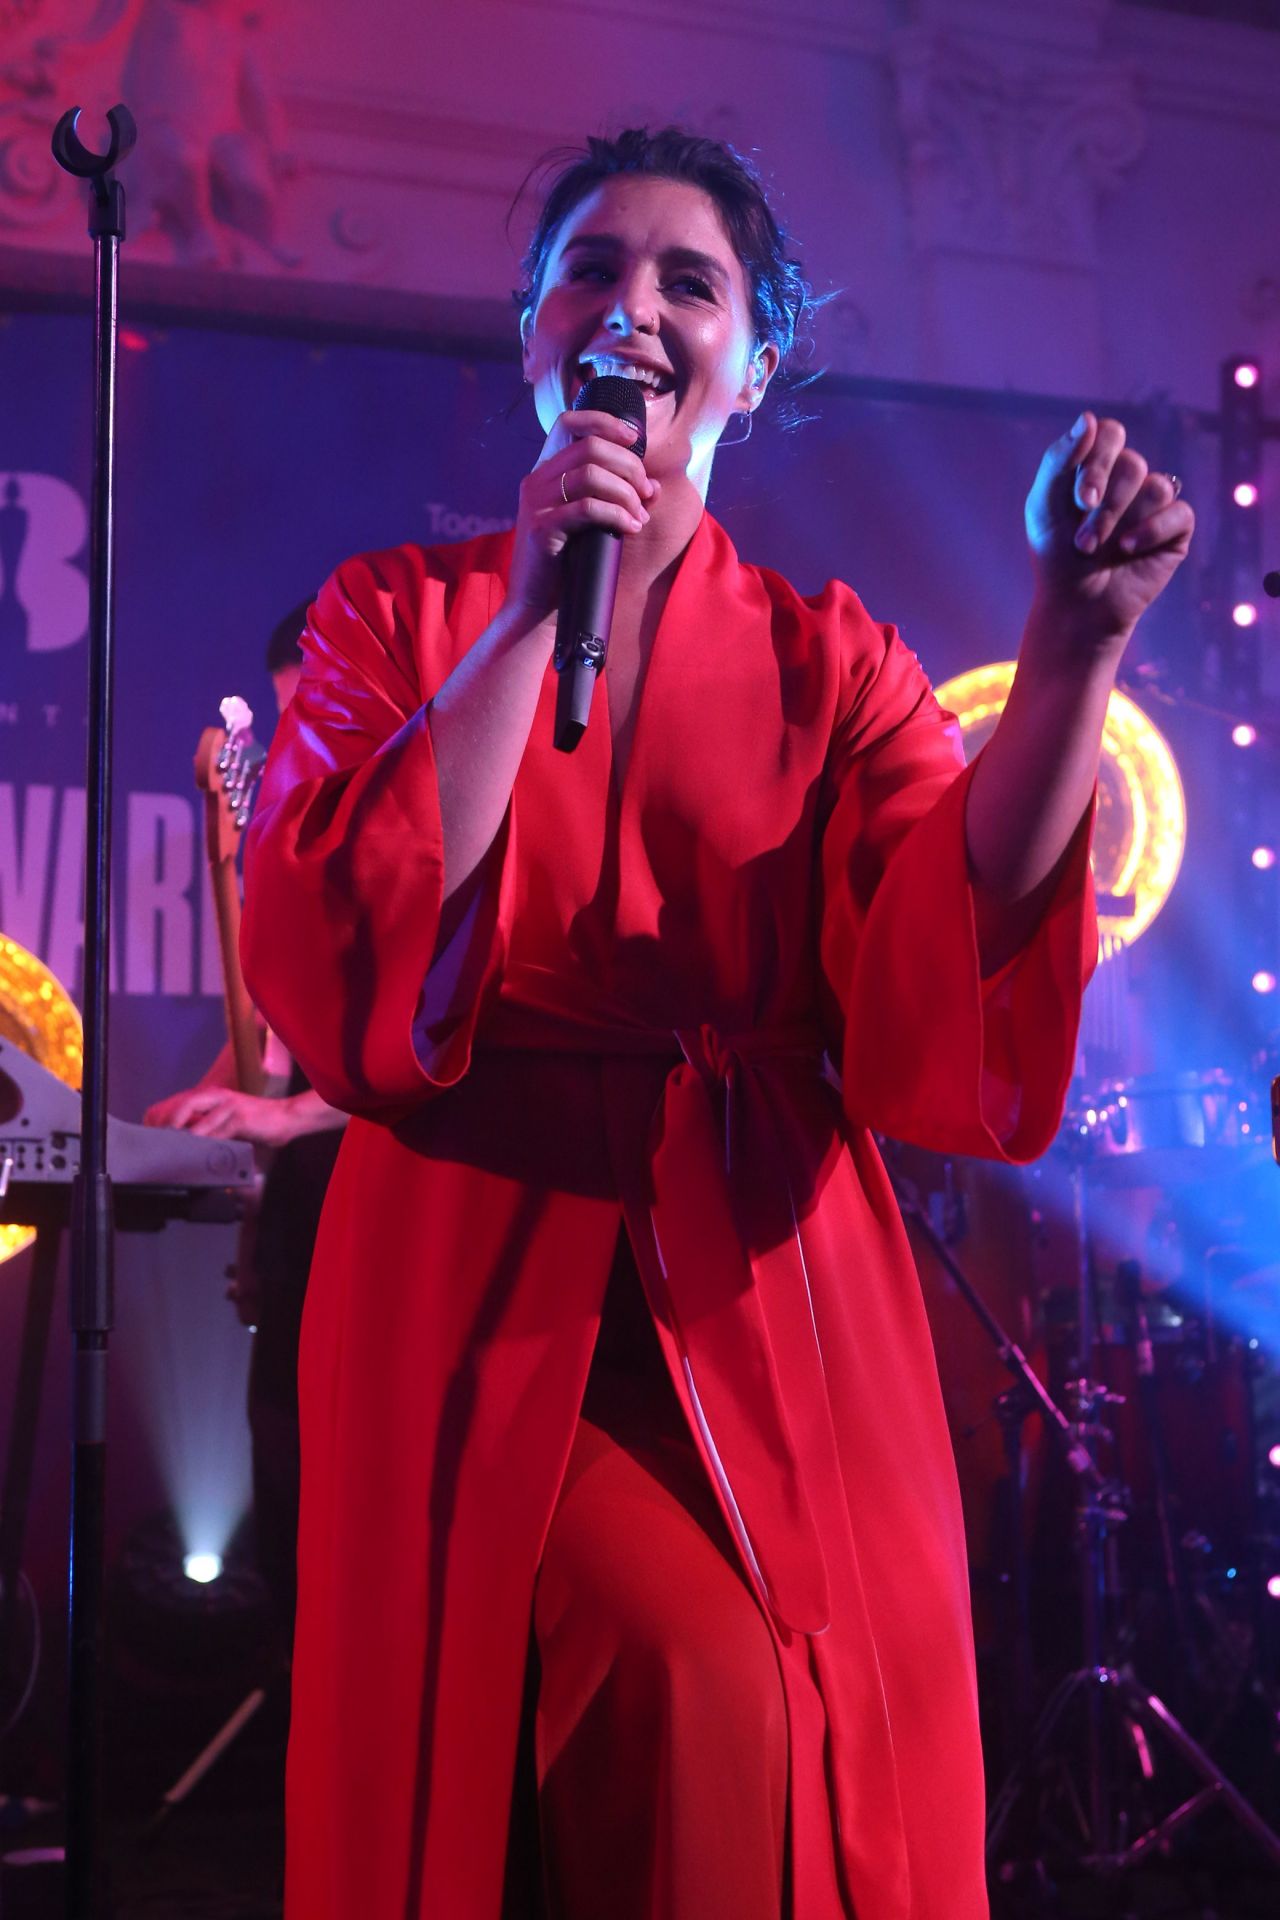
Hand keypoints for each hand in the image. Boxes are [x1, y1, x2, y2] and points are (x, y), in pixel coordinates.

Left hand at [144, 1085, 294, 1147]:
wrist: (287, 1117)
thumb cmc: (255, 1123)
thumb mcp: (226, 1123)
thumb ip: (207, 1128)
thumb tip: (183, 1145)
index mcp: (211, 1096)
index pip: (177, 1102)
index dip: (161, 1117)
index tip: (150, 1136)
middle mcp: (216, 1096)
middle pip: (182, 1103)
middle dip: (166, 1123)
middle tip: (157, 1144)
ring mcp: (228, 1105)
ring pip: (194, 1111)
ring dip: (179, 1129)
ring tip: (170, 1145)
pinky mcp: (240, 1118)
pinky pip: (216, 1129)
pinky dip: (204, 1139)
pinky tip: (196, 1150)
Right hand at [504, 408, 658, 624]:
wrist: (536, 606)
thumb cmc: (568, 564)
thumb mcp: (592, 523)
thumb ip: (616, 498)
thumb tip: (653, 486)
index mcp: (546, 472)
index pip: (569, 423)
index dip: (605, 422)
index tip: (635, 440)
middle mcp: (537, 480)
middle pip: (590, 447)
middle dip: (629, 466)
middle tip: (646, 493)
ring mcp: (536, 502)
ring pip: (590, 474)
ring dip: (626, 493)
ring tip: (639, 517)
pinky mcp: (541, 527)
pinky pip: (587, 508)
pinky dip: (616, 515)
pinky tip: (631, 528)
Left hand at [1024, 412, 1194, 661]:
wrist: (1074, 605)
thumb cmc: (1055, 554)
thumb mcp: (1043, 504)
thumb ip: (1059, 459)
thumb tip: (1087, 418)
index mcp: (1099, 466)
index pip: (1111, 434)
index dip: (1098, 459)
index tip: (1080, 498)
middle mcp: (1130, 480)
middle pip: (1131, 464)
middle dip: (1105, 503)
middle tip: (1082, 538)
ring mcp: (1155, 503)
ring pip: (1155, 486)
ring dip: (1120, 521)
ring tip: (1095, 550)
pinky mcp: (1176, 529)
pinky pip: (1178, 512)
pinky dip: (1150, 531)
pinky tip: (1128, 549)